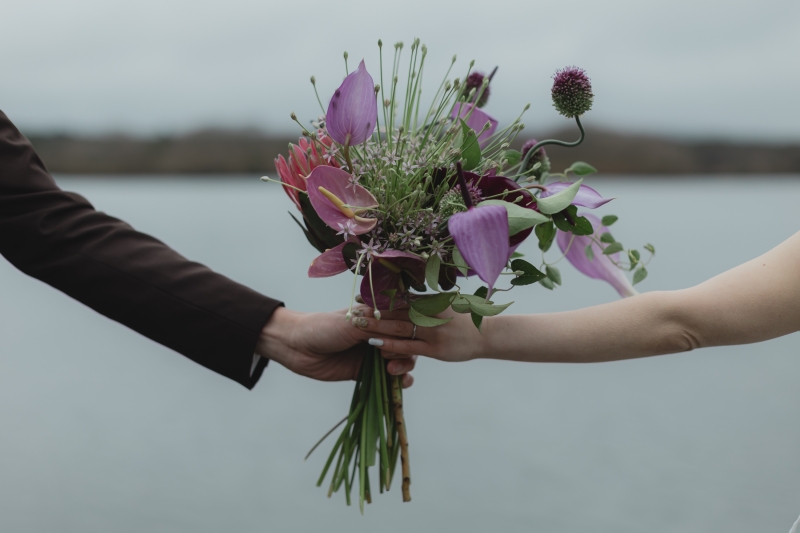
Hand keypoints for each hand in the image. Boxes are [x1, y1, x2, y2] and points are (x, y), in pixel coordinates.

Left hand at [256, 307, 416, 383]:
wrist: (297, 347)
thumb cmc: (324, 327)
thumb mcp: (354, 324)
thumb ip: (381, 327)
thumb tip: (407, 331)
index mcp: (378, 314)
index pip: (405, 320)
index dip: (410, 328)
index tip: (406, 336)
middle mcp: (380, 332)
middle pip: (408, 341)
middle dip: (407, 350)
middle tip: (388, 355)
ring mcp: (375, 352)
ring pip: (404, 360)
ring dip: (405, 366)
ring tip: (391, 370)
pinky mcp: (368, 371)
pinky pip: (391, 377)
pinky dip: (401, 381)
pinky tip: (400, 382)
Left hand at [351, 308, 487, 362]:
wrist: (487, 335)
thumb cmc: (465, 322)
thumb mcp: (446, 307)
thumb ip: (427, 304)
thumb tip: (407, 298)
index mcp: (431, 302)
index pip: (400, 298)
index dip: (379, 298)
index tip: (361, 297)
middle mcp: (430, 314)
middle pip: (395, 311)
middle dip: (373, 311)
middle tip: (352, 310)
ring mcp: (432, 331)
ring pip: (398, 328)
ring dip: (377, 326)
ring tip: (357, 326)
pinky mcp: (435, 349)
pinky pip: (408, 347)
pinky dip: (391, 344)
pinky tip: (375, 344)